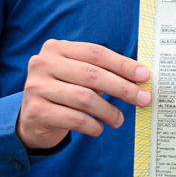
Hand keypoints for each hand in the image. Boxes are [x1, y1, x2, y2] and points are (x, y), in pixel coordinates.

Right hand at [16, 39, 150, 150]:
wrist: (31, 119)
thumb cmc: (63, 93)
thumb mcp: (77, 76)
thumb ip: (101, 73)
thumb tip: (139, 79)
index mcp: (56, 48)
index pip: (96, 53)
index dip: (123, 64)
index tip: (144, 75)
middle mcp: (43, 63)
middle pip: (93, 74)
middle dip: (123, 88)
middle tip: (143, 99)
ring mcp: (37, 87)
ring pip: (85, 98)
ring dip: (109, 111)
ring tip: (119, 120)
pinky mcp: (36, 111)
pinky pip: (75, 119)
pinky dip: (93, 125)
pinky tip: (99, 128)